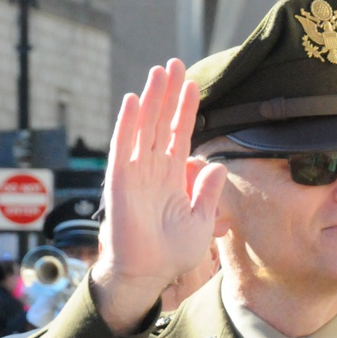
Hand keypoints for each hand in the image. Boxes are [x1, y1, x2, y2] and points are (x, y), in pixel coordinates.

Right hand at [91, 60, 227, 333]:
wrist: (148, 274)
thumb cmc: (171, 254)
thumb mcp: (200, 221)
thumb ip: (208, 192)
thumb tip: (217, 165)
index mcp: (172, 178)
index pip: (180, 135)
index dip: (185, 110)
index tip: (193, 84)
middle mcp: (152, 170)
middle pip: (161, 123)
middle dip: (168, 94)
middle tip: (174, 63)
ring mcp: (135, 173)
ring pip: (144, 128)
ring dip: (152, 99)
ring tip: (159, 70)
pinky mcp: (119, 181)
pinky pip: (123, 147)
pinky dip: (128, 124)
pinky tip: (135, 100)